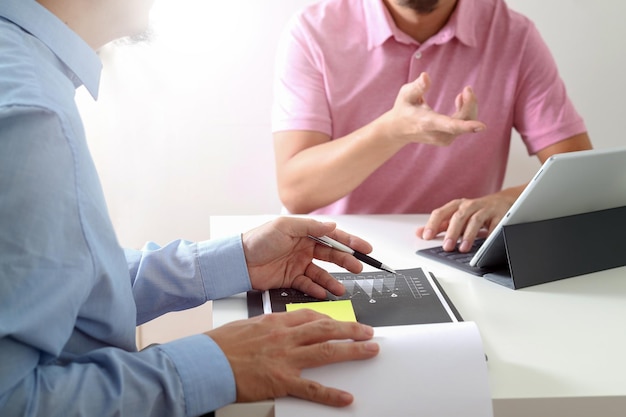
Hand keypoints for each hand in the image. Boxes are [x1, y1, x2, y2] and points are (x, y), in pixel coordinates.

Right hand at [206, 309, 378, 405]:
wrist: (205, 362)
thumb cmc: (220, 346)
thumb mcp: (246, 326)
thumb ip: (267, 326)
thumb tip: (278, 327)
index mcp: (276, 322)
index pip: (311, 316)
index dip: (331, 319)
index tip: (342, 322)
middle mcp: (284, 337)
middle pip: (326, 329)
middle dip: (351, 330)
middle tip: (368, 332)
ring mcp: (285, 358)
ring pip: (326, 351)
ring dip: (352, 350)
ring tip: (369, 351)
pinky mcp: (281, 381)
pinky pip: (311, 388)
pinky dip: (330, 394)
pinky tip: (345, 397)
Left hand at [242, 216, 372, 298]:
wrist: (238, 261)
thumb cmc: (257, 239)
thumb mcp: (285, 227)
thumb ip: (310, 226)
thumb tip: (332, 226)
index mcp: (304, 232)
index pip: (332, 236)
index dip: (350, 242)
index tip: (365, 249)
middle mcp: (304, 248)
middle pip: (331, 255)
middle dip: (347, 262)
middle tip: (358, 268)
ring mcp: (298, 264)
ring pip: (322, 273)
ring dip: (332, 280)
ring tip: (341, 288)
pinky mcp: (290, 279)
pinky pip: (308, 285)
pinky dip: (317, 290)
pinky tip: (323, 293)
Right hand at [384, 72, 485, 146]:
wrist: (398, 131)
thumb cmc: (403, 109)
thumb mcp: (405, 94)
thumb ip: (417, 86)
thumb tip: (426, 76)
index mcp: (427, 122)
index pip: (450, 125)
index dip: (467, 126)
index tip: (482, 126)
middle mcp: (437, 134)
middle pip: (463, 121)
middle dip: (470, 104)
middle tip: (467, 89)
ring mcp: (443, 139)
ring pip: (465, 125)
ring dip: (468, 107)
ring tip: (463, 94)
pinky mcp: (447, 140)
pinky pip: (463, 127)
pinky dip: (466, 113)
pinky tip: (460, 101)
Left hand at [416, 188, 522, 251]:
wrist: (503, 201)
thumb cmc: (475, 211)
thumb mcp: (457, 216)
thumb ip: (440, 225)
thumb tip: (419, 233)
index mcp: (456, 205)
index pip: (441, 213)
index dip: (433, 224)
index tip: (426, 237)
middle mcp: (470, 205)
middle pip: (458, 216)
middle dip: (451, 232)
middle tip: (446, 247)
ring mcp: (485, 209)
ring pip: (475, 220)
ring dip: (469, 235)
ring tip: (463, 248)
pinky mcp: (500, 215)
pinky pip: (495, 225)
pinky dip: (490, 234)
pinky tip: (485, 244)